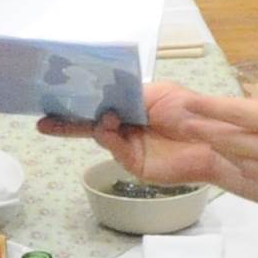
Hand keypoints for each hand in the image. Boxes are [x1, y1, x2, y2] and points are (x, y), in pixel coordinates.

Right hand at [44, 104, 232, 186]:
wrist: (214, 139)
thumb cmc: (190, 112)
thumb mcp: (158, 93)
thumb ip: (129, 96)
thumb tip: (103, 104)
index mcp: (133, 106)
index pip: (101, 101)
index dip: (81, 99)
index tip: (57, 93)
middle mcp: (127, 126)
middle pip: (91, 121)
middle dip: (68, 118)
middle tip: (44, 118)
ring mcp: (128, 146)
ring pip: (100, 134)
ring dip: (94, 123)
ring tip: (100, 115)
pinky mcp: (133, 164)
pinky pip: (114, 148)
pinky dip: (107, 136)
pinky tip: (107, 126)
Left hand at [131, 43, 257, 217]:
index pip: (235, 111)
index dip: (207, 106)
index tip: (186, 101)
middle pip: (227, 137)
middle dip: (202, 128)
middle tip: (180, 121)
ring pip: (237, 157)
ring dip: (218, 146)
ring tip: (202, 137)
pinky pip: (254, 175)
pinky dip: (240, 165)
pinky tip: (236, 160)